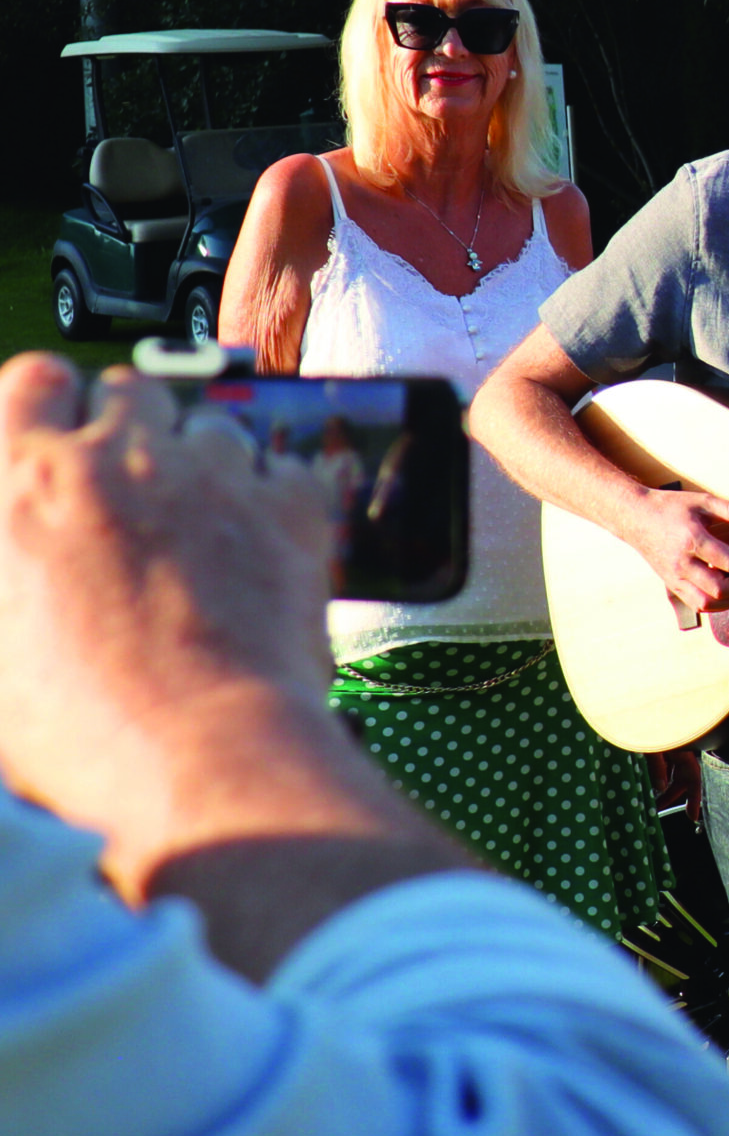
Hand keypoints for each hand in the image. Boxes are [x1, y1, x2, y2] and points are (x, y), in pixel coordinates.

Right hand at [0, 356, 358, 865]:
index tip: (64, 437)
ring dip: (206, 461)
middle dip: (133, 427)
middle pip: (131, 391)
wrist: (199, 754)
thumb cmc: (76, 725)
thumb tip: (31, 559)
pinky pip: (290, 470)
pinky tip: (266, 546)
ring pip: (214, 426)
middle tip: (137, 490)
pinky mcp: (293, 512)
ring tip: (204, 528)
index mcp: (24, 480)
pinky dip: (278, 496)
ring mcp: (214, 478)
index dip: (53, 405)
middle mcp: (120, 456)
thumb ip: (11, 575)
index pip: (35, 381)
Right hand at [618, 486, 728, 611]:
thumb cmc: (669, 508)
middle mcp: (682, 564)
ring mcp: (675, 578)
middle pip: (720, 589)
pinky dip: (718, 605)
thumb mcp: (702, 501)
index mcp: (691, 540)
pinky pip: (697, 604)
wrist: (636, 517)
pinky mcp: (672, 585)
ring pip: (708, 603)